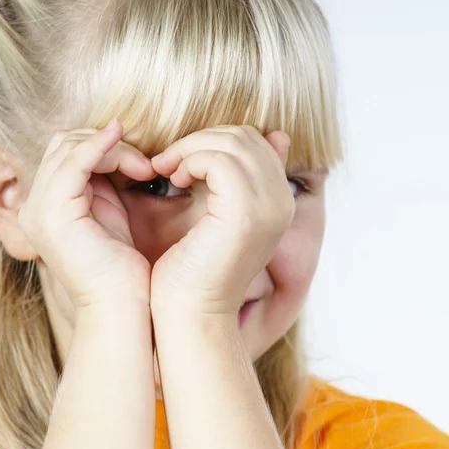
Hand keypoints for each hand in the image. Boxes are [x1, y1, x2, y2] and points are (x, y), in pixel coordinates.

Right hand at [18, 119, 155, 309]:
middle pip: (62, 145)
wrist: (120, 305)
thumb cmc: (120, 264)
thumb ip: (100, 178)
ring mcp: (38, 210)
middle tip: (142, 164)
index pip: (64, 153)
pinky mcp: (53, 214)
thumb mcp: (107, 209)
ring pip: (69, 148)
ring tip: (143, 168)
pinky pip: (75, 162)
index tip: (138, 161)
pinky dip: (100, 146)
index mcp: (43, 206)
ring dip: (112, 149)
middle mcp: (32, 206)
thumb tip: (110, 144)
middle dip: (107, 144)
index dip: (101, 146)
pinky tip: (121, 138)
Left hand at [148, 125, 293, 315]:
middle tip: (168, 162)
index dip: (213, 142)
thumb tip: (249, 143)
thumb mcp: (216, 214)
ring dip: (190, 149)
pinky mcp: (245, 213)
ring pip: (230, 142)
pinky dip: (189, 161)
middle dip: (199, 140)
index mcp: (277, 200)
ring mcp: (267, 206)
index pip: (254, 141)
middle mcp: (281, 200)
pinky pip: (217, 160)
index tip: (183, 162)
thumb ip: (227, 180)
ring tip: (168, 172)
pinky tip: (174, 182)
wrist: (191, 312)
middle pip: (243, 136)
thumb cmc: (195, 267)